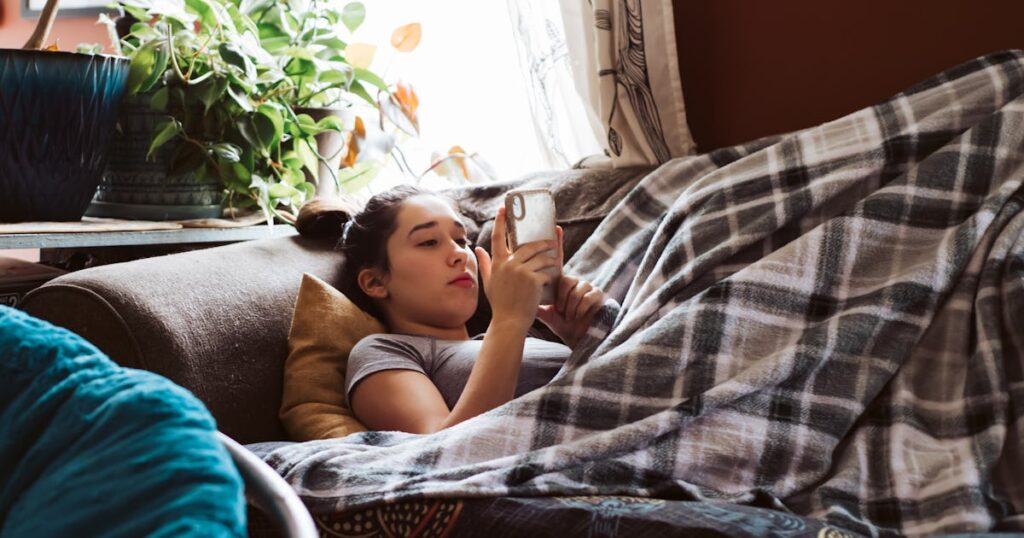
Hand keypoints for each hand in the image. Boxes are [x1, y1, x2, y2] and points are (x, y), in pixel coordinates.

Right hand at [475, 206, 559, 330]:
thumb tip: (478, 248)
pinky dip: (550, 273)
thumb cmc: (500, 303)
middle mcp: (508, 264)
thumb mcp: (489, 282)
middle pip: (528, 245)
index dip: (500, 222)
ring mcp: (521, 271)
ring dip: (549, 257)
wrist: (509, 321)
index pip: (498, 237)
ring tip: (555, 259)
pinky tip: (552, 278)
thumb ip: (485, 263)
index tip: (503, 209)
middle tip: (549, 241)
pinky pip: (545, 270)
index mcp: (497, 263)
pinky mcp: (533, 280)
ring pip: (540, 256)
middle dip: (541, 242)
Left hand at [536, 273, 605, 348]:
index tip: (555, 305)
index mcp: (564, 286)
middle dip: (563, 298)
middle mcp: (577, 284)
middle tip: (560, 311)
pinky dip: (581, 308)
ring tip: (569, 317)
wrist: (579, 339)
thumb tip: (521, 302)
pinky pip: (589, 296)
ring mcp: (589, 288)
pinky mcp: (599, 296)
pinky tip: (578, 317)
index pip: (559, 276)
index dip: (556, 289)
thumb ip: (538, 307)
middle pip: (568, 280)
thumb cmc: (564, 326)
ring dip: (572, 306)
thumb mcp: (548, 316)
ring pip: (578, 289)